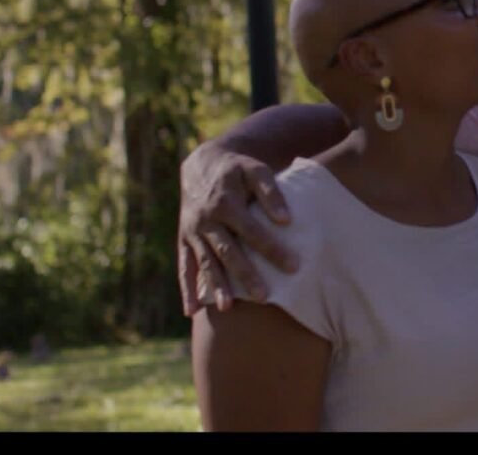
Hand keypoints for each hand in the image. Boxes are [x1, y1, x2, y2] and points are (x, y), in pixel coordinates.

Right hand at [177, 143, 298, 315]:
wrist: (202, 164)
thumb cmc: (238, 170)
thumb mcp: (255, 170)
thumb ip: (271, 192)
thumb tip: (286, 219)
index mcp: (225, 203)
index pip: (252, 231)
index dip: (272, 248)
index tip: (294, 266)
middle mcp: (206, 220)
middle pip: (228, 251)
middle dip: (245, 274)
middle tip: (264, 297)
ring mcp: (192, 232)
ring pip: (205, 262)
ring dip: (215, 286)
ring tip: (227, 307)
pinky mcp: (184, 240)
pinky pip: (184, 267)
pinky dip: (186, 289)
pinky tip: (191, 312)